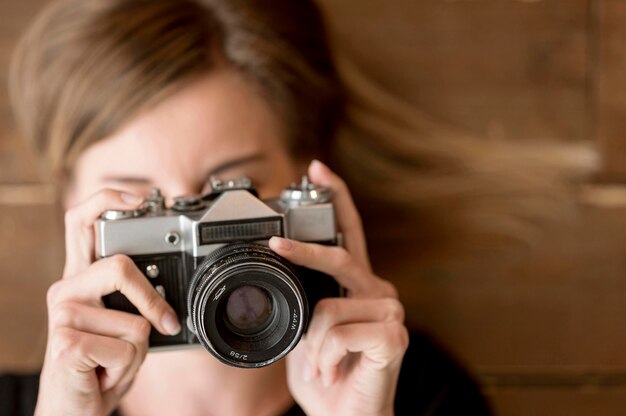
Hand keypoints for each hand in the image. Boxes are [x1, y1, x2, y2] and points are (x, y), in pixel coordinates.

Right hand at [36, 190, 180, 415]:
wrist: (75, 408)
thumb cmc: (101, 364)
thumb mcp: (123, 324)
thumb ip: (136, 299)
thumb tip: (172, 292)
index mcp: (80, 278)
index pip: (81, 221)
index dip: (107, 199)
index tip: (139, 198)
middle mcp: (66, 289)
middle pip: (120, 266)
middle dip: (152, 301)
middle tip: (164, 324)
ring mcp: (63, 314)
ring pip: (135, 320)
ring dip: (138, 350)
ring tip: (114, 360)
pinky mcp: (65, 342)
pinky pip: (127, 347)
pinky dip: (128, 368)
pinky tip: (104, 373)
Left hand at [270, 160, 408, 415]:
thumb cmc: (326, 373)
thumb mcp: (303, 330)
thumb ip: (301, 298)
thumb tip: (274, 271)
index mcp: (356, 285)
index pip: (350, 231)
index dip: (336, 196)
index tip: (316, 167)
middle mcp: (378, 290)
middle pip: (341, 256)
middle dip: (304, 252)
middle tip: (276, 246)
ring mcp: (390, 312)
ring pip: (329, 307)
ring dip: (311, 344)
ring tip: (317, 365)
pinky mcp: (394, 336)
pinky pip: (339, 332)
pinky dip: (323, 357)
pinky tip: (332, 371)